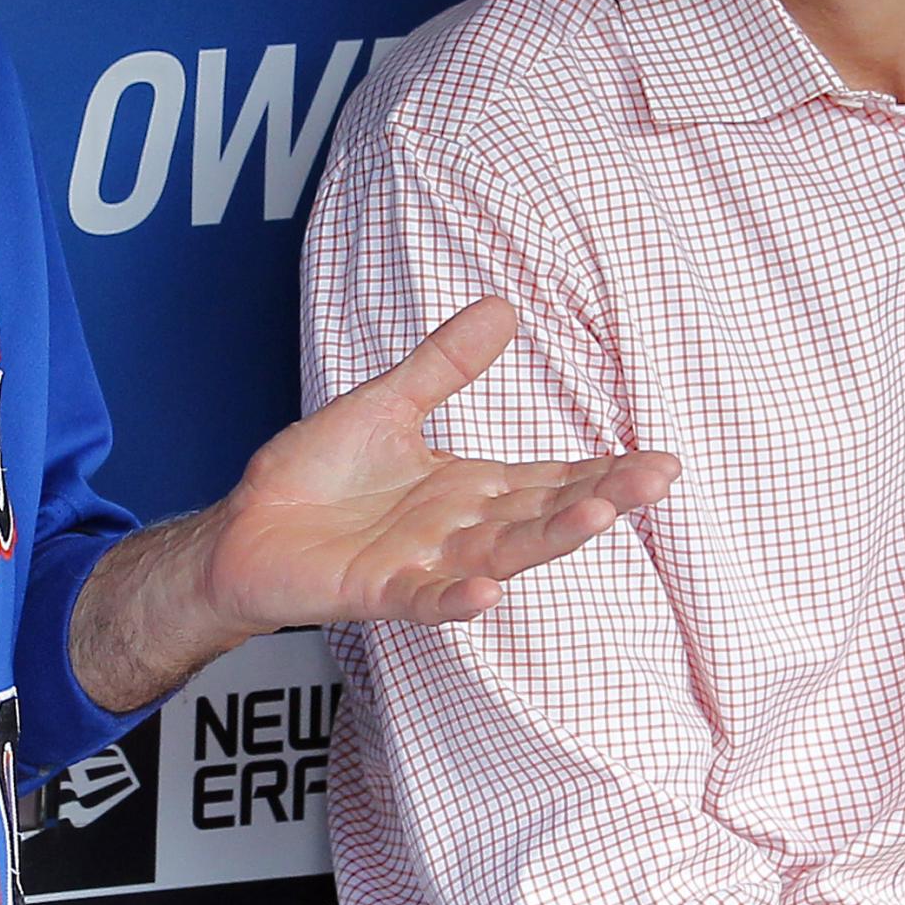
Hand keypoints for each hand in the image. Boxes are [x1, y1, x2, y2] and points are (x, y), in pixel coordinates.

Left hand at [67, 298, 680, 711]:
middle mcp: (458, 532)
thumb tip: (504, 306)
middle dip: (601, 498)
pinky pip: (425, 599)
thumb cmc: (314, 478)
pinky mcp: (377, 591)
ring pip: (501, 556)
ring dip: (548, 541)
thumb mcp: (386, 405)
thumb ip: (445, 366)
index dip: (605, 471)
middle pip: (542, 516)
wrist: (242, 529)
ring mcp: (424, 565)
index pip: (550, 479)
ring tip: (599, 516)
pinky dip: (456, 598)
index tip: (663, 461)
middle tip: (658, 478)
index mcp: (468, 490)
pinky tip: (488, 591)